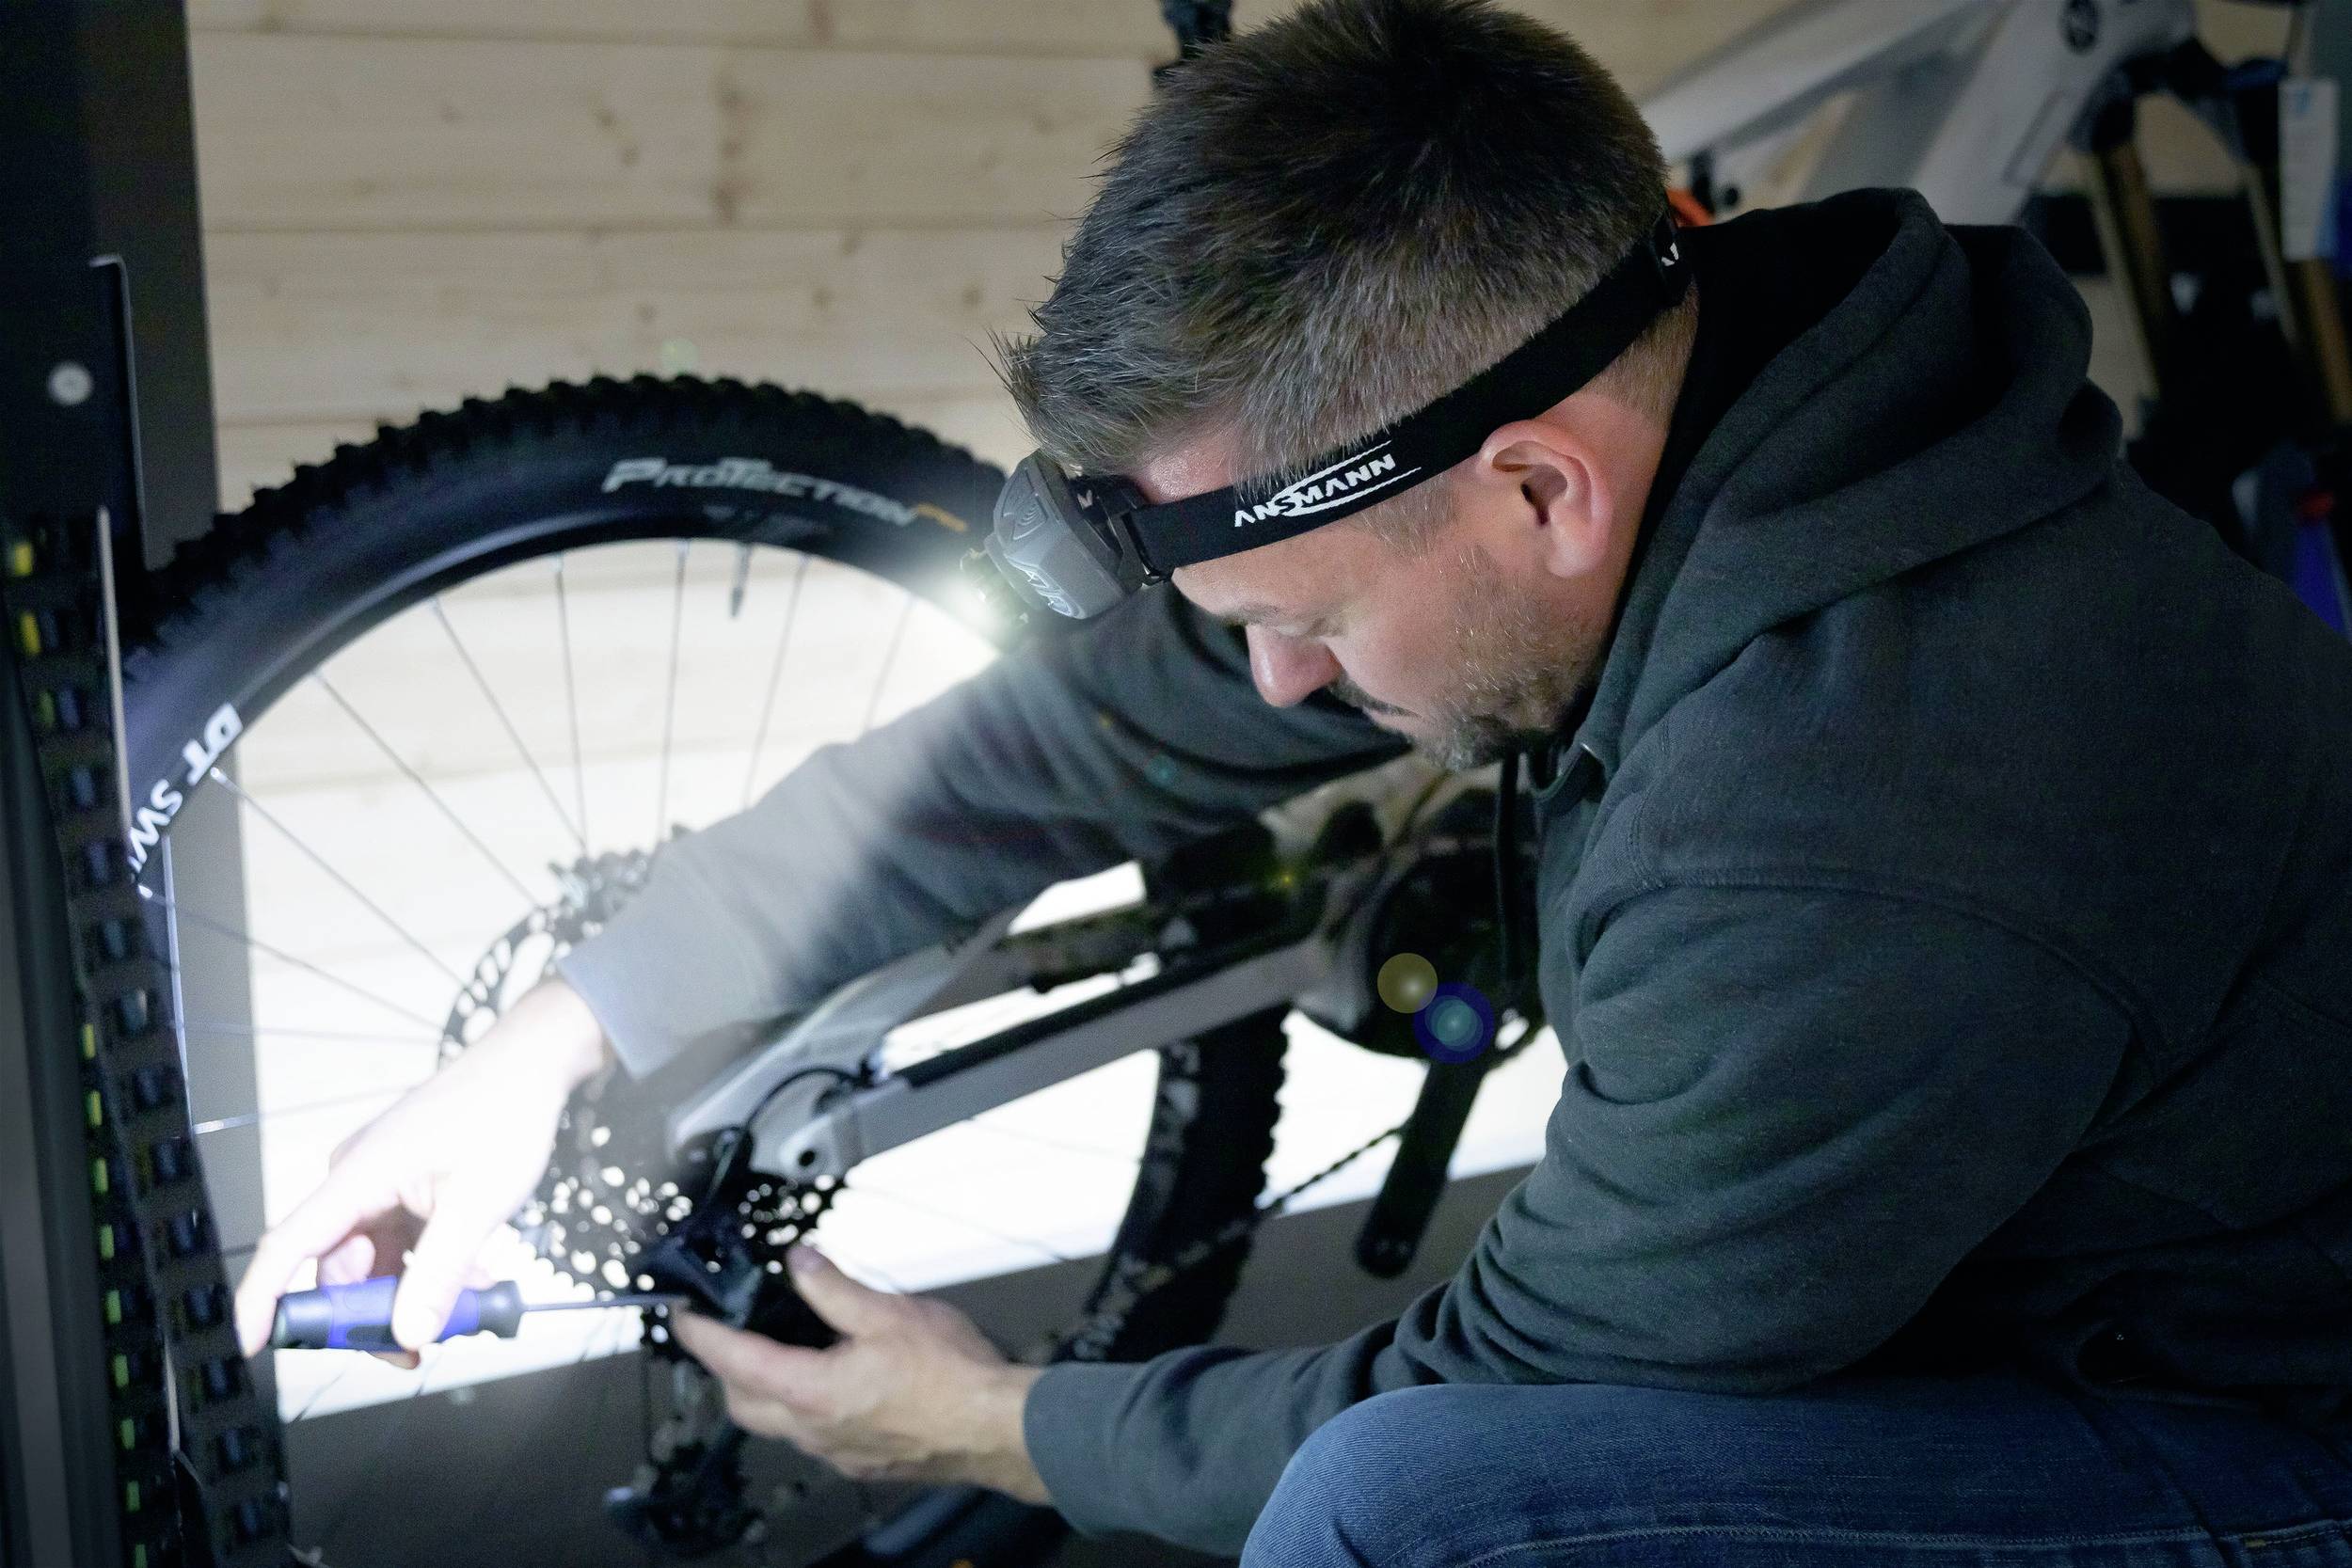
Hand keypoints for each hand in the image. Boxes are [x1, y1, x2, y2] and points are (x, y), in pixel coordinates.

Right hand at [232, 978, 614, 1360]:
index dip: (263, 1300)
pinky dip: (428, 1269)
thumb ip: (440, 1274)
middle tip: (416, 1352)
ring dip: (410, 1294)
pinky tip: (472, 1281)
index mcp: (356, 1177)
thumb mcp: (478, 1204)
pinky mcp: (405, 1187)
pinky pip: (400, 1244)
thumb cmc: (505, 1118)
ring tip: (466, 1311)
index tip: (249, 1347)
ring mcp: (380, 1184)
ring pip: (373, 1263)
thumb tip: (408, 1335)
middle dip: (371, 1315)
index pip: (287, 1246)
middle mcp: (355, 1181)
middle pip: (337, 1269)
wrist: (532, 1063)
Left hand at [671, 1246, 1049, 1503]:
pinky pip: (816, 1436)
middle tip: (725, 1334)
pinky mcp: (863, 1460)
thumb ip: (832, 1286)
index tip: (682, 1316)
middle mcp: (815, 1430)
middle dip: (726, 1369)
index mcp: (812, 1391)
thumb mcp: (887, 1312)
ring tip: (782, 1352)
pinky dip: (807, 1406)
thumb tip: (799, 1261)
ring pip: (780, 1423)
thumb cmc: (953, 1377)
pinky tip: (835, 1383)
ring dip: (768, 1390)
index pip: (735, 1360)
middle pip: (744, 1404)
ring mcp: (838, 1451)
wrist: (997, 1428)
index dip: (702, 1334)